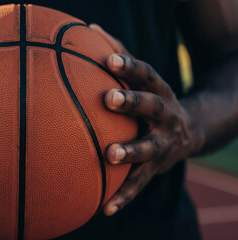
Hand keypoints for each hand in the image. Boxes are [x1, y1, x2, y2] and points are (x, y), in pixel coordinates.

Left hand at [89, 24, 202, 215]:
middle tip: (109, 98)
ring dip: (131, 151)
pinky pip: (139, 184)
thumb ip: (119, 54)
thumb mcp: (144, 79)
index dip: (130, 65)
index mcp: (159, 92)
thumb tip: (89, 28)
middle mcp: (165, 117)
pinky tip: (104, 209)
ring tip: (110, 155)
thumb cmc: (153, 100)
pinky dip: (123, 197)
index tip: (109, 58)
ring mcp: (163, 144)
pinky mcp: (156, 169)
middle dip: (133, 102)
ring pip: (149, 148)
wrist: (189, 132)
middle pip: (152, 107)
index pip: (146, 74)